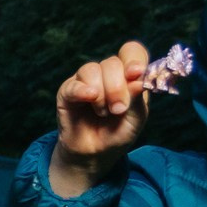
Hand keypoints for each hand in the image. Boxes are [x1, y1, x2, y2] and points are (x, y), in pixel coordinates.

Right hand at [49, 39, 151, 196]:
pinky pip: (74, 84)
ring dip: (101, 94)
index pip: (132, 51)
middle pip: (112, 62)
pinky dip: (83, 91)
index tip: (136, 74)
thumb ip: (138, 97)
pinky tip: (90, 98)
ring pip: (92, 70)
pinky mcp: (67, 92)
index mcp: (127, 75)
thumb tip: (138, 77)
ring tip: (103, 113)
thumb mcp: (136, 118)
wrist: (95, 155)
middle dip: (118, 87)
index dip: (134, 60)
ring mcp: (86, 81)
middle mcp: (106, 74)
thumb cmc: (117, 134)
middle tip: (118, 109)